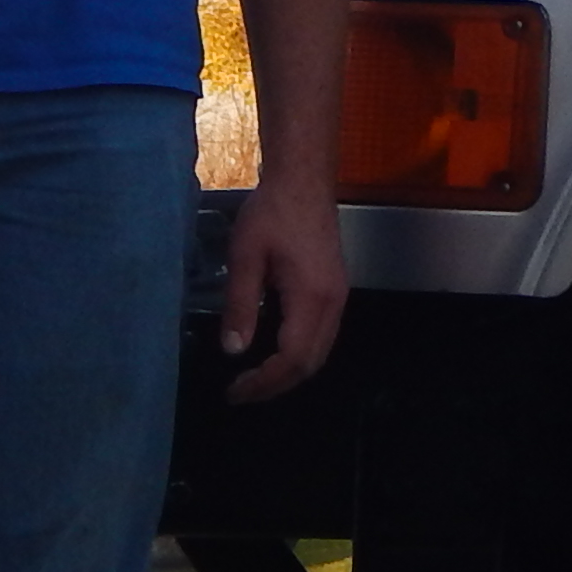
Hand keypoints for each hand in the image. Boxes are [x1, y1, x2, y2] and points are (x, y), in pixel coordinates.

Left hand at [217, 177, 346, 404]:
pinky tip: (273, 351)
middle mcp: (333, 303)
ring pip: (320, 352)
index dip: (264, 382)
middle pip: (311, 363)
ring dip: (288, 372)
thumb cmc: (272, 212)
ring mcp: (338, 296)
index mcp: (312, 297)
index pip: (292, 358)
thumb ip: (240, 305)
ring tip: (254, 378)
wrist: (303, 179)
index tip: (234, 390)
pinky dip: (298, 354)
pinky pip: (321, 336)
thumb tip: (233, 350)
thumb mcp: (245, 256)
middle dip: (276, 385)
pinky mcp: (335, 289)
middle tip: (240, 392)